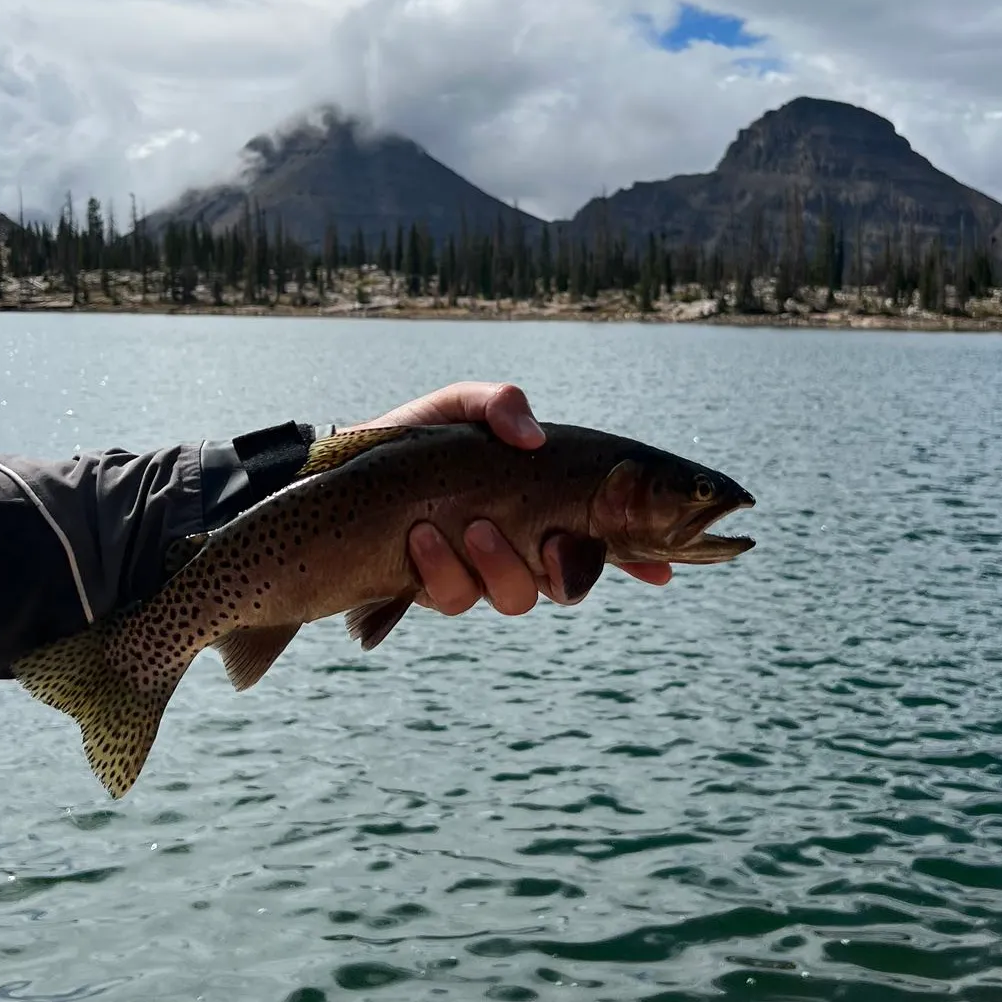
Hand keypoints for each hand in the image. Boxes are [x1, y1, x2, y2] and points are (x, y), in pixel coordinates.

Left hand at [353, 381, 672, 615]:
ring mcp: (479, 574)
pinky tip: (420, 537)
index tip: (663, 570)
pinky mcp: (435, 591)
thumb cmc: (411, 441)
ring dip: (499, 566)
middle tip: (549, 544)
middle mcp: (519, 548)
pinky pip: (457, 597)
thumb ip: (498, 404)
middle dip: (567, 570)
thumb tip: (533, 436)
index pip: (604, 539)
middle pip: (569, 581)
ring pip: (516, 597)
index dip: (640, 559)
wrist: (338, 475)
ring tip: (470, 527)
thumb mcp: (457, 407)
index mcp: (540, 507)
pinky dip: (443, 568)